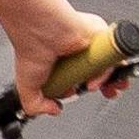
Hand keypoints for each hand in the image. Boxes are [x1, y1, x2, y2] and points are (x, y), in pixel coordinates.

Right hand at [9, 4, 124, 115]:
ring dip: (107, 79)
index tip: (89, 91)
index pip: (84, 77)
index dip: (89, 87)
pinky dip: (108, 68)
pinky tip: (96, 76)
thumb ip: (35, 105)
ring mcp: (90, 44)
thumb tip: (54, 110)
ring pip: (109, 64)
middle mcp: (78, 53)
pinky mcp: (101, 35)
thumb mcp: (27, 87)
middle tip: (109, 91)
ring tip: (94, 85)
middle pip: (103, 70)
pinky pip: (112, 54)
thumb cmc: (30, 46)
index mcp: (64, 62)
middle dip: (109, 83)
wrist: (38, 27)